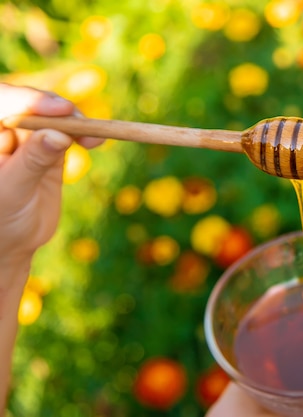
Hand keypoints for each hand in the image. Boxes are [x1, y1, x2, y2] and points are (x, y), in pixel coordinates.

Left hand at [0, 83, 102, 279]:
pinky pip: (67, 130)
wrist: (10, 241)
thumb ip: (32, 161)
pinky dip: (83, 132)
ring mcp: (25, 135)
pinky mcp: (48, 144)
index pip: (1, 102)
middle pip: (27, 103)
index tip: (56, 110)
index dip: (26, 100)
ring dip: (74, 120)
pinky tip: (95, 139)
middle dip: (53, 108)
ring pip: (51, 114)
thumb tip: (58, 134)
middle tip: (76, 119)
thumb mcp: (11, 192)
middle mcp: (2, 129)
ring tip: (94, 136)